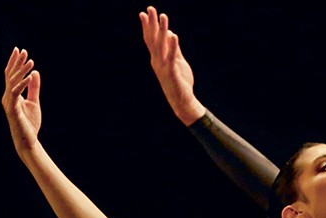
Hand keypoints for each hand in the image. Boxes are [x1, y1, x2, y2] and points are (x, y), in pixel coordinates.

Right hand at [2, 48, 41, 151]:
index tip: (19, 50)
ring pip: (13, 82)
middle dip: (17, 62)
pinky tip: (30, 76)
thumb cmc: (30, 123)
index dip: (14, 62)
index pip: (10, 75)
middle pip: (10, 75)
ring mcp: (8, 103)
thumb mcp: (34, 102)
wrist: (28, 141)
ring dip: (22, 71)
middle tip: (23, 50)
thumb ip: (33, 88)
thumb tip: (34, 73)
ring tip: (31, 61)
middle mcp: (7, 97)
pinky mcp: (12, 109)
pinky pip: (16, 93)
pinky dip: (23, 84)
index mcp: (11, 94)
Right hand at [140, 6, 205, 123]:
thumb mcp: (178, 61)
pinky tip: (174, 35)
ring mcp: (163, 67)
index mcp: (157, 58)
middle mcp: (157, 61)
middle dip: (151, 23)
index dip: (147, 26)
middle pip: (153, 39)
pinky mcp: (172, 72)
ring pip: (161, 45)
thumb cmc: (180, 82)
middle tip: (150, 8)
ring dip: (162, 30)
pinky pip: (172, 57)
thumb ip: (174, 48)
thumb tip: (170, 33)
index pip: (150, 39)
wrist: (182, 101)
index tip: (143, 13)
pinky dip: (173, 46)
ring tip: (163, 16)